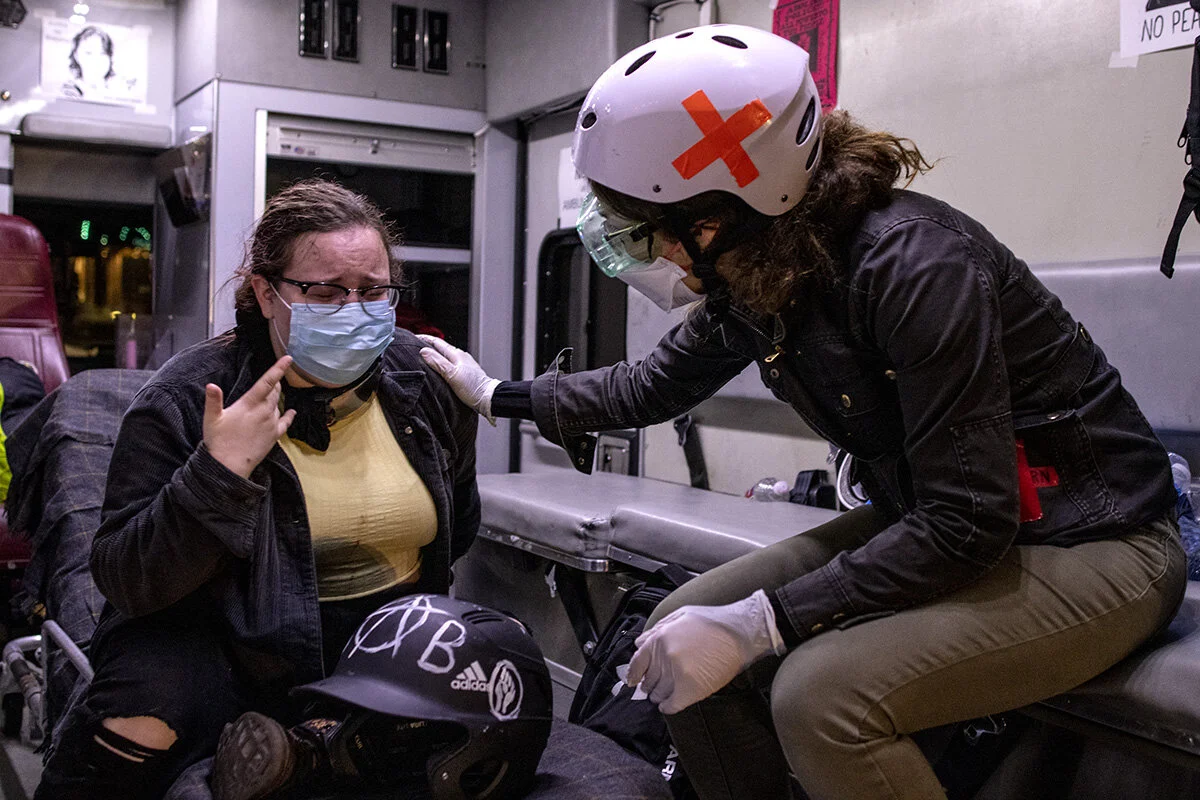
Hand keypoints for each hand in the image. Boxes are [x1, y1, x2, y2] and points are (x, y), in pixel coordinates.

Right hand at [203, 355, 296, 478]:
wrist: (229, 467)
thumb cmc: (218, 441)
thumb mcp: (211, 419)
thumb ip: (213, 400)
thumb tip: (211, 385)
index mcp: (249, 404)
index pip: (267, 382)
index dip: (278, 368)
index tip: (288, 358)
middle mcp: (264, 412)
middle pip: (274, 392)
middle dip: (275, 383)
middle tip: (274, 378)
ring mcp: (271, 425)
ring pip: (278, 405)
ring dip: (277, 397)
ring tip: (275, 392)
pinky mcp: (274, 437)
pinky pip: (285, 423)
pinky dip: (289, 416)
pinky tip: (292, 412)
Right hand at [417, 335, 500, 423]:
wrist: (488, 398)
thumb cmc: (473, 388)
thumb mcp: (452, 375)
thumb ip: (438, 362)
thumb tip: (424, 351)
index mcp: (456, 354)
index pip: (437, 342)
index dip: (425, 339)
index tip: (413, 337)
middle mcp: (460, 357)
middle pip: (441, 348)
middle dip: (428, 346)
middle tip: (415, 346)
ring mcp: (464, 365)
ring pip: (445, 356)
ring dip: (435, 356)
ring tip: (424, 358)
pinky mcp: (465, 373)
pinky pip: (450, 365)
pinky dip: (442, 364)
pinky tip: (439, 371)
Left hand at [626, 589, 784, 714]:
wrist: (741, 631)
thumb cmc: (713, 621)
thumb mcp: (681, 615)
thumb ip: (657, 629)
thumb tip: (639, 644)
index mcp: (660, 638)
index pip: (637, 663)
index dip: (633, 674)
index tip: (633, 681)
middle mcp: (665, 656)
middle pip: (648, 680)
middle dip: (649, 685)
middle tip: (653, 687)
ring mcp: (677, 673)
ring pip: (659, 693)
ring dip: (659, 696)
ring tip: (664, 695)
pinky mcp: (692, 688)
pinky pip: (673, 704)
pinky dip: (668, 707)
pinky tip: (669, 705)